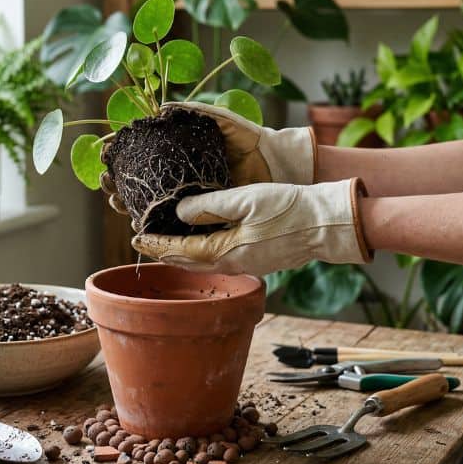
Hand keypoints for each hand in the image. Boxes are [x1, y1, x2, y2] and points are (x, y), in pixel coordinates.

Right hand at [100, 101, 316, 217]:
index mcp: (181, 154)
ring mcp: (188, 198)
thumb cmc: (252, 141)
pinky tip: (135, 221)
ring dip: (125, 202)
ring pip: (146, 204)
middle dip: (115, 182)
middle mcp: (180, 177)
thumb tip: (163, 108)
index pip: (140, 155)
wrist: (279, 165)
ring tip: (115, 199)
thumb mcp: (223, 123)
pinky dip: (149, 224)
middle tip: (106, 180)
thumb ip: (197, 113)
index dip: (120, 156)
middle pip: (136, 182)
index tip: (105, 154)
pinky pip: (169, 223)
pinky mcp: (200, 215)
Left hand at [131, 179, 372, 275]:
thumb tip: (179, 212)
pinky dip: (200, 252)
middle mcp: (232, 263)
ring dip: (181, 253)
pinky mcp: (257, 260)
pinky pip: (219, 259)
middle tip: (142, 243)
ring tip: (164, 245)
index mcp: (225, 250)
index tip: (135, 238)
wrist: (326, 225)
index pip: (180, 250)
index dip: (156, 244)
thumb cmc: (289, 208)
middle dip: (163, 252)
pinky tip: (199, 244)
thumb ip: (209, 207)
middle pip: (188, 260)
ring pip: (203, 262)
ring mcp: (246, 264)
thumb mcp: (244, 199)